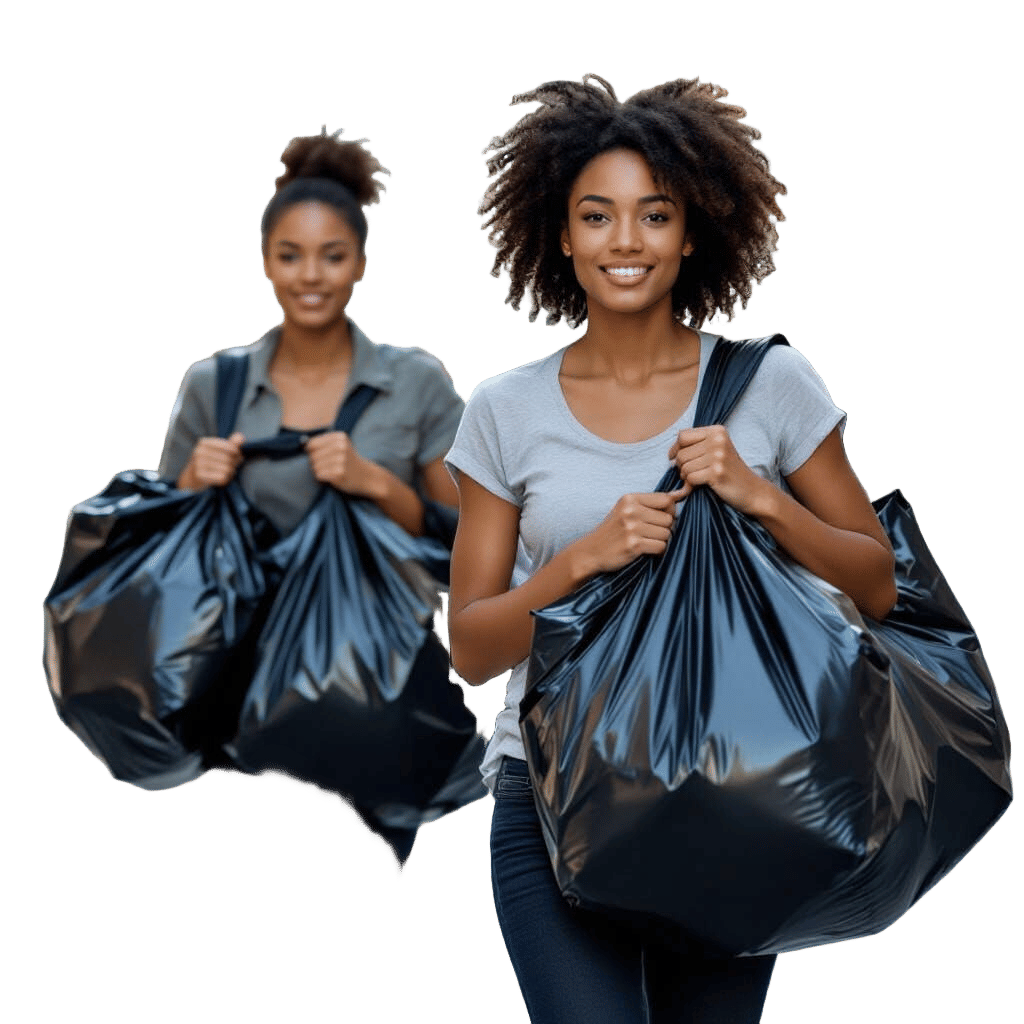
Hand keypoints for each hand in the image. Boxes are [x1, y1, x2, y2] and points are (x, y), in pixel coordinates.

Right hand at [177, 433, 244, 490]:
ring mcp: (198, 463)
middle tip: (232, 466)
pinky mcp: (199, 475)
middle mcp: (199, 451)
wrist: (192, 477)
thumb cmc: (210, 461)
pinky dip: (225, 479)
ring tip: (226, 472)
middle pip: (229, 459)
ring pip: (226, 469)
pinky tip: (221, 478)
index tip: (236, 455)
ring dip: (230, 472)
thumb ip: (231, 443)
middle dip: (234, 464)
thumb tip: (241, 437)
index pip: (230, 447)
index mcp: (204, 442)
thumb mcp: (219, 450)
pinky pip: (222, 478)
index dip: (236, 453)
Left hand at [305, 431, 381, 496]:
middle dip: (316, 463)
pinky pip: (319, 475)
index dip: (312, 452)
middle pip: (312, 456)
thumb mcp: (340, 446)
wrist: (367, 477)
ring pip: (314, 467)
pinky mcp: (339, 473)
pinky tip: (334, 477)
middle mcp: (341, 446)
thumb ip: (323, 443)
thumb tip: (302, 444)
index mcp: (340, 437)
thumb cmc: (348, 462)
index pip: (311, 443)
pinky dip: (323, 479)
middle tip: (330, 466)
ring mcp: (341, 460)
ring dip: (320, 472)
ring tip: (332, 472)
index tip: (323, 457)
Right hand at [571, 490, 686, 576]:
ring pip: (667, 533)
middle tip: (650, 534)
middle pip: (669, 518)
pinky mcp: (634, 545)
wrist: (591, 551)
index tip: (660, 519)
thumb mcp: (627, 510)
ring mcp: (632, 528)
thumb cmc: (613, 531)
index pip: (666, 500)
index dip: (669, 511)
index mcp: (630, 499)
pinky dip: (657, 551)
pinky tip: (645, 550)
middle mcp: (631, 511)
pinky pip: (661, 547)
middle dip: (664, 528)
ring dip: (660, 540)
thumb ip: (651, 503)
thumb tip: (681, 494)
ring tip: (646, 542)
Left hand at [669, 425, 767, 514]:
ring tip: (699, 479)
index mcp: (717, 431)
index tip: (675, 459)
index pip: (682, 436)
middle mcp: (718, 440)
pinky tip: (702, 485)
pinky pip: (690, 478)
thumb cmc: (730, 471)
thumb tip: (670, 453)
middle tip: (692, 473)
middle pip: (681, 453)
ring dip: (686, 476)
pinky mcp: (717, 472)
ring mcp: (718, 456)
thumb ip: (696, 445)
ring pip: (683, 466)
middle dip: (681, 466)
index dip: (675, 449)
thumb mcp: (716, 450)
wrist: (753, 491)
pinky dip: (691, 485)